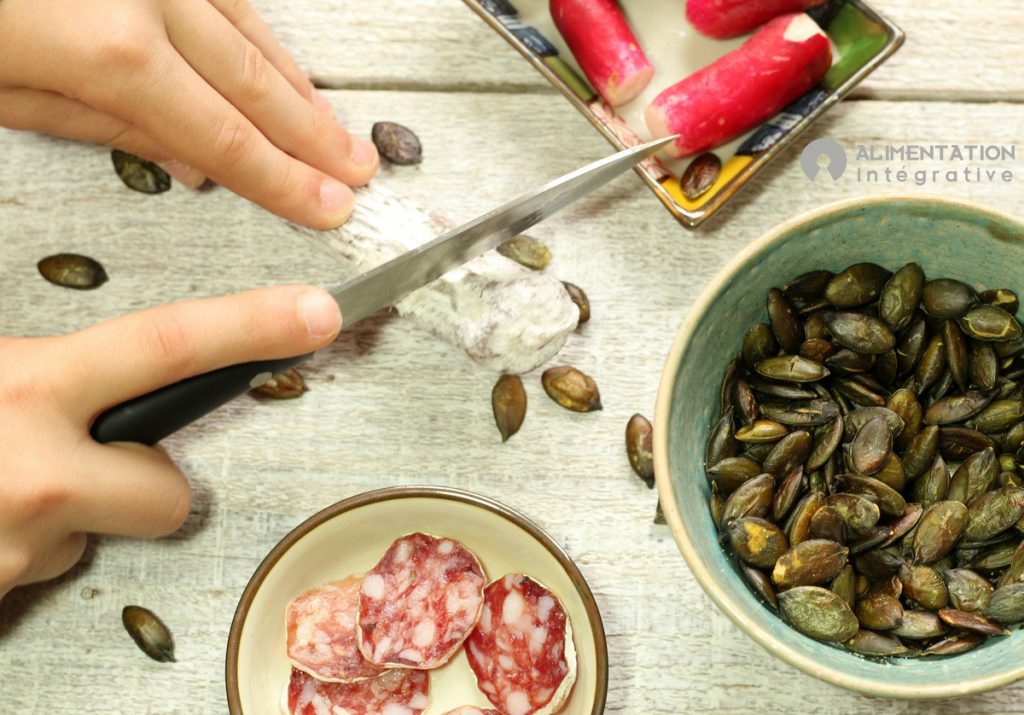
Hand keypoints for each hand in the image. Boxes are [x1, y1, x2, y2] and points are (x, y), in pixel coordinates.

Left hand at [0, 0, 377, 228]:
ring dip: (296, 83)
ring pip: (248, 26)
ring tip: (330, 126)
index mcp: (108, 46)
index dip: (284, 181)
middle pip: (253, 81)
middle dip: (310, 135)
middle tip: (355, 172)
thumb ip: (96, 121)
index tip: (327, 208)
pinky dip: (256, 29)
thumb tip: (184, 159)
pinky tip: (277, 57)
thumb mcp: (0, 85)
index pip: (225, 136)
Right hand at [0, 286, 340, 599]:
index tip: (317, 314)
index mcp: (30, 386)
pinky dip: (19, 545)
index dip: (253, 327)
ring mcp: (21, 542)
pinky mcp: (2, 590)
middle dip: (151, 484)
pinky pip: (42, 567)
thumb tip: (90, 368)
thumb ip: (44, 369)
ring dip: (64, 515)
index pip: (171, 347)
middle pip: (169, 491)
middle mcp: (37, 469)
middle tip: (83, 465)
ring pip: (95, 533)